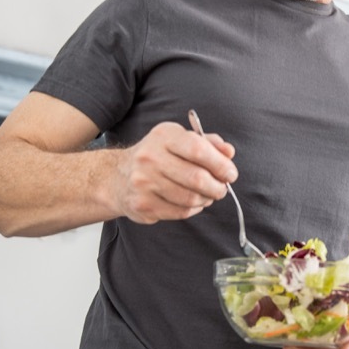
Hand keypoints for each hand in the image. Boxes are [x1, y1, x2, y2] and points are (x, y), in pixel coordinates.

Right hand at [110, 120, 236, 223]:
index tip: (231, 174)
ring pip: (190, 198)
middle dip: (217, 186)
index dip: (220, 164)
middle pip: (197, 177)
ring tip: (208, 195)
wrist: (117, 176)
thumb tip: (229, 152)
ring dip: (206, 199)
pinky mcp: (142, 204)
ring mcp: (144, 182)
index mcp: (164, 136)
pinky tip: (193, 202)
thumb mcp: (180, 140)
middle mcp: (150, 157)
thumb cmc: (158, 156)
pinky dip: (193, 209)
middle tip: (222, 188)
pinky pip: (180, 212)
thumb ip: (208, 143)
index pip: (198, 149)